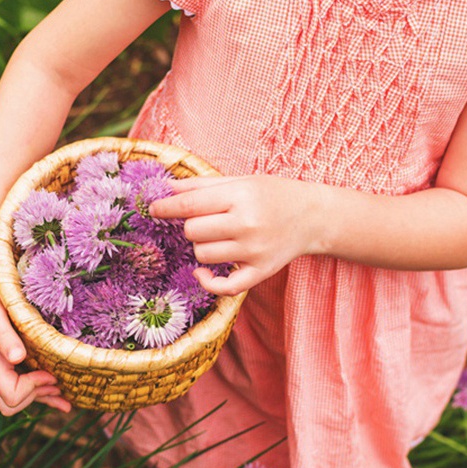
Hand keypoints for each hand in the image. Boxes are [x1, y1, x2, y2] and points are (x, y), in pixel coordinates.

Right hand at [0, 259, 71, 415]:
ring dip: (40, 398)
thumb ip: (3, 336)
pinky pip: (18, 385)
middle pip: (10, 404)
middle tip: (57, 381)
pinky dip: (38, 392)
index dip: (33, 388)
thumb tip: (17, 359)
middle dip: (36, 396)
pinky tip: (57, 393)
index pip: (11, 396)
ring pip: (15, 398)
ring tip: (66, 399)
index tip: (50, 373)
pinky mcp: (2, 360)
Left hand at [150, 175, 325, 295]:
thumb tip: (166, 189)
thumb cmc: (272, 194)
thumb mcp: (240, 181)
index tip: (153, 208)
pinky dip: (207, 281)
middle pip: (192, 232)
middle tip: (204, 221)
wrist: (313, 216)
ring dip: (201, 247)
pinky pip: (224, 287)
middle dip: (190, 226)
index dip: (166, 207)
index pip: (190, 204)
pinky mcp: (260, 272)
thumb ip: (201, 185)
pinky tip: (202, 272)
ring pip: (202, 255)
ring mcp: (254, 251)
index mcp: (241, 197)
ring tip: (216, 239)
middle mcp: (248, 224)